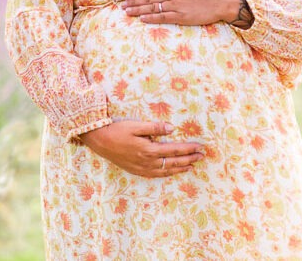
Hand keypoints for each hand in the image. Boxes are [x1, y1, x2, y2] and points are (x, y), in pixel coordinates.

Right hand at [76, 120, 204, 177]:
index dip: (188, 148)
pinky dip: (167, 174)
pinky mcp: (137, 171)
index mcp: (149, 150)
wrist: (100, 142)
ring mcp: (142, 168)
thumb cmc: (118, 130)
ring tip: (192, 165)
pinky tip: (172, 172)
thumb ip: (154, 127)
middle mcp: (147, 162)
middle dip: (189, 159)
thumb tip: (172, 128)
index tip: (200, 146)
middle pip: (173, 162)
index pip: (174, 150)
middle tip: (201, 156)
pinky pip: (156, 175)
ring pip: (166, 171)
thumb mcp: (136, 125)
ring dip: (180, 168)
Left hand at [123, 0, 244, 25]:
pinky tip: (142, 18)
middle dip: (134, 1)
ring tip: (127, 11)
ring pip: (152, 7)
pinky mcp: (181, 16)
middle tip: (122, 5)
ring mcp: (176, 5)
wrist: (222, 0)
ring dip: (138, 9)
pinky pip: (163, 17)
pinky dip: (151, 17)